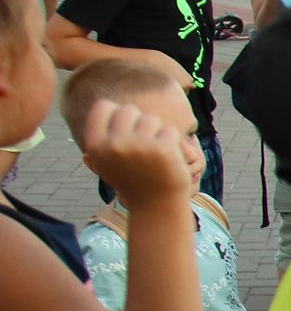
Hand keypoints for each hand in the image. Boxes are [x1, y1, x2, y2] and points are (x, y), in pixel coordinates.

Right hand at [81, 98, 196, 207]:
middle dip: (139, 123)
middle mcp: (114, 144)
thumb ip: (103, 135)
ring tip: (154, 155)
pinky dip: (174, 143)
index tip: (125, 129)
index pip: (103, 107)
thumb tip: (104, 105)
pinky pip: (170, 130)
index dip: (116, 114)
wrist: (156, 205)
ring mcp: (139, 146)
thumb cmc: (132, 178)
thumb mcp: (106, 160)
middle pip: (129, 109)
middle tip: (143, 144)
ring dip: (157, 133)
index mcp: (95, 145)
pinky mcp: (163, 149)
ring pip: (151, 119)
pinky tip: (169, 160)